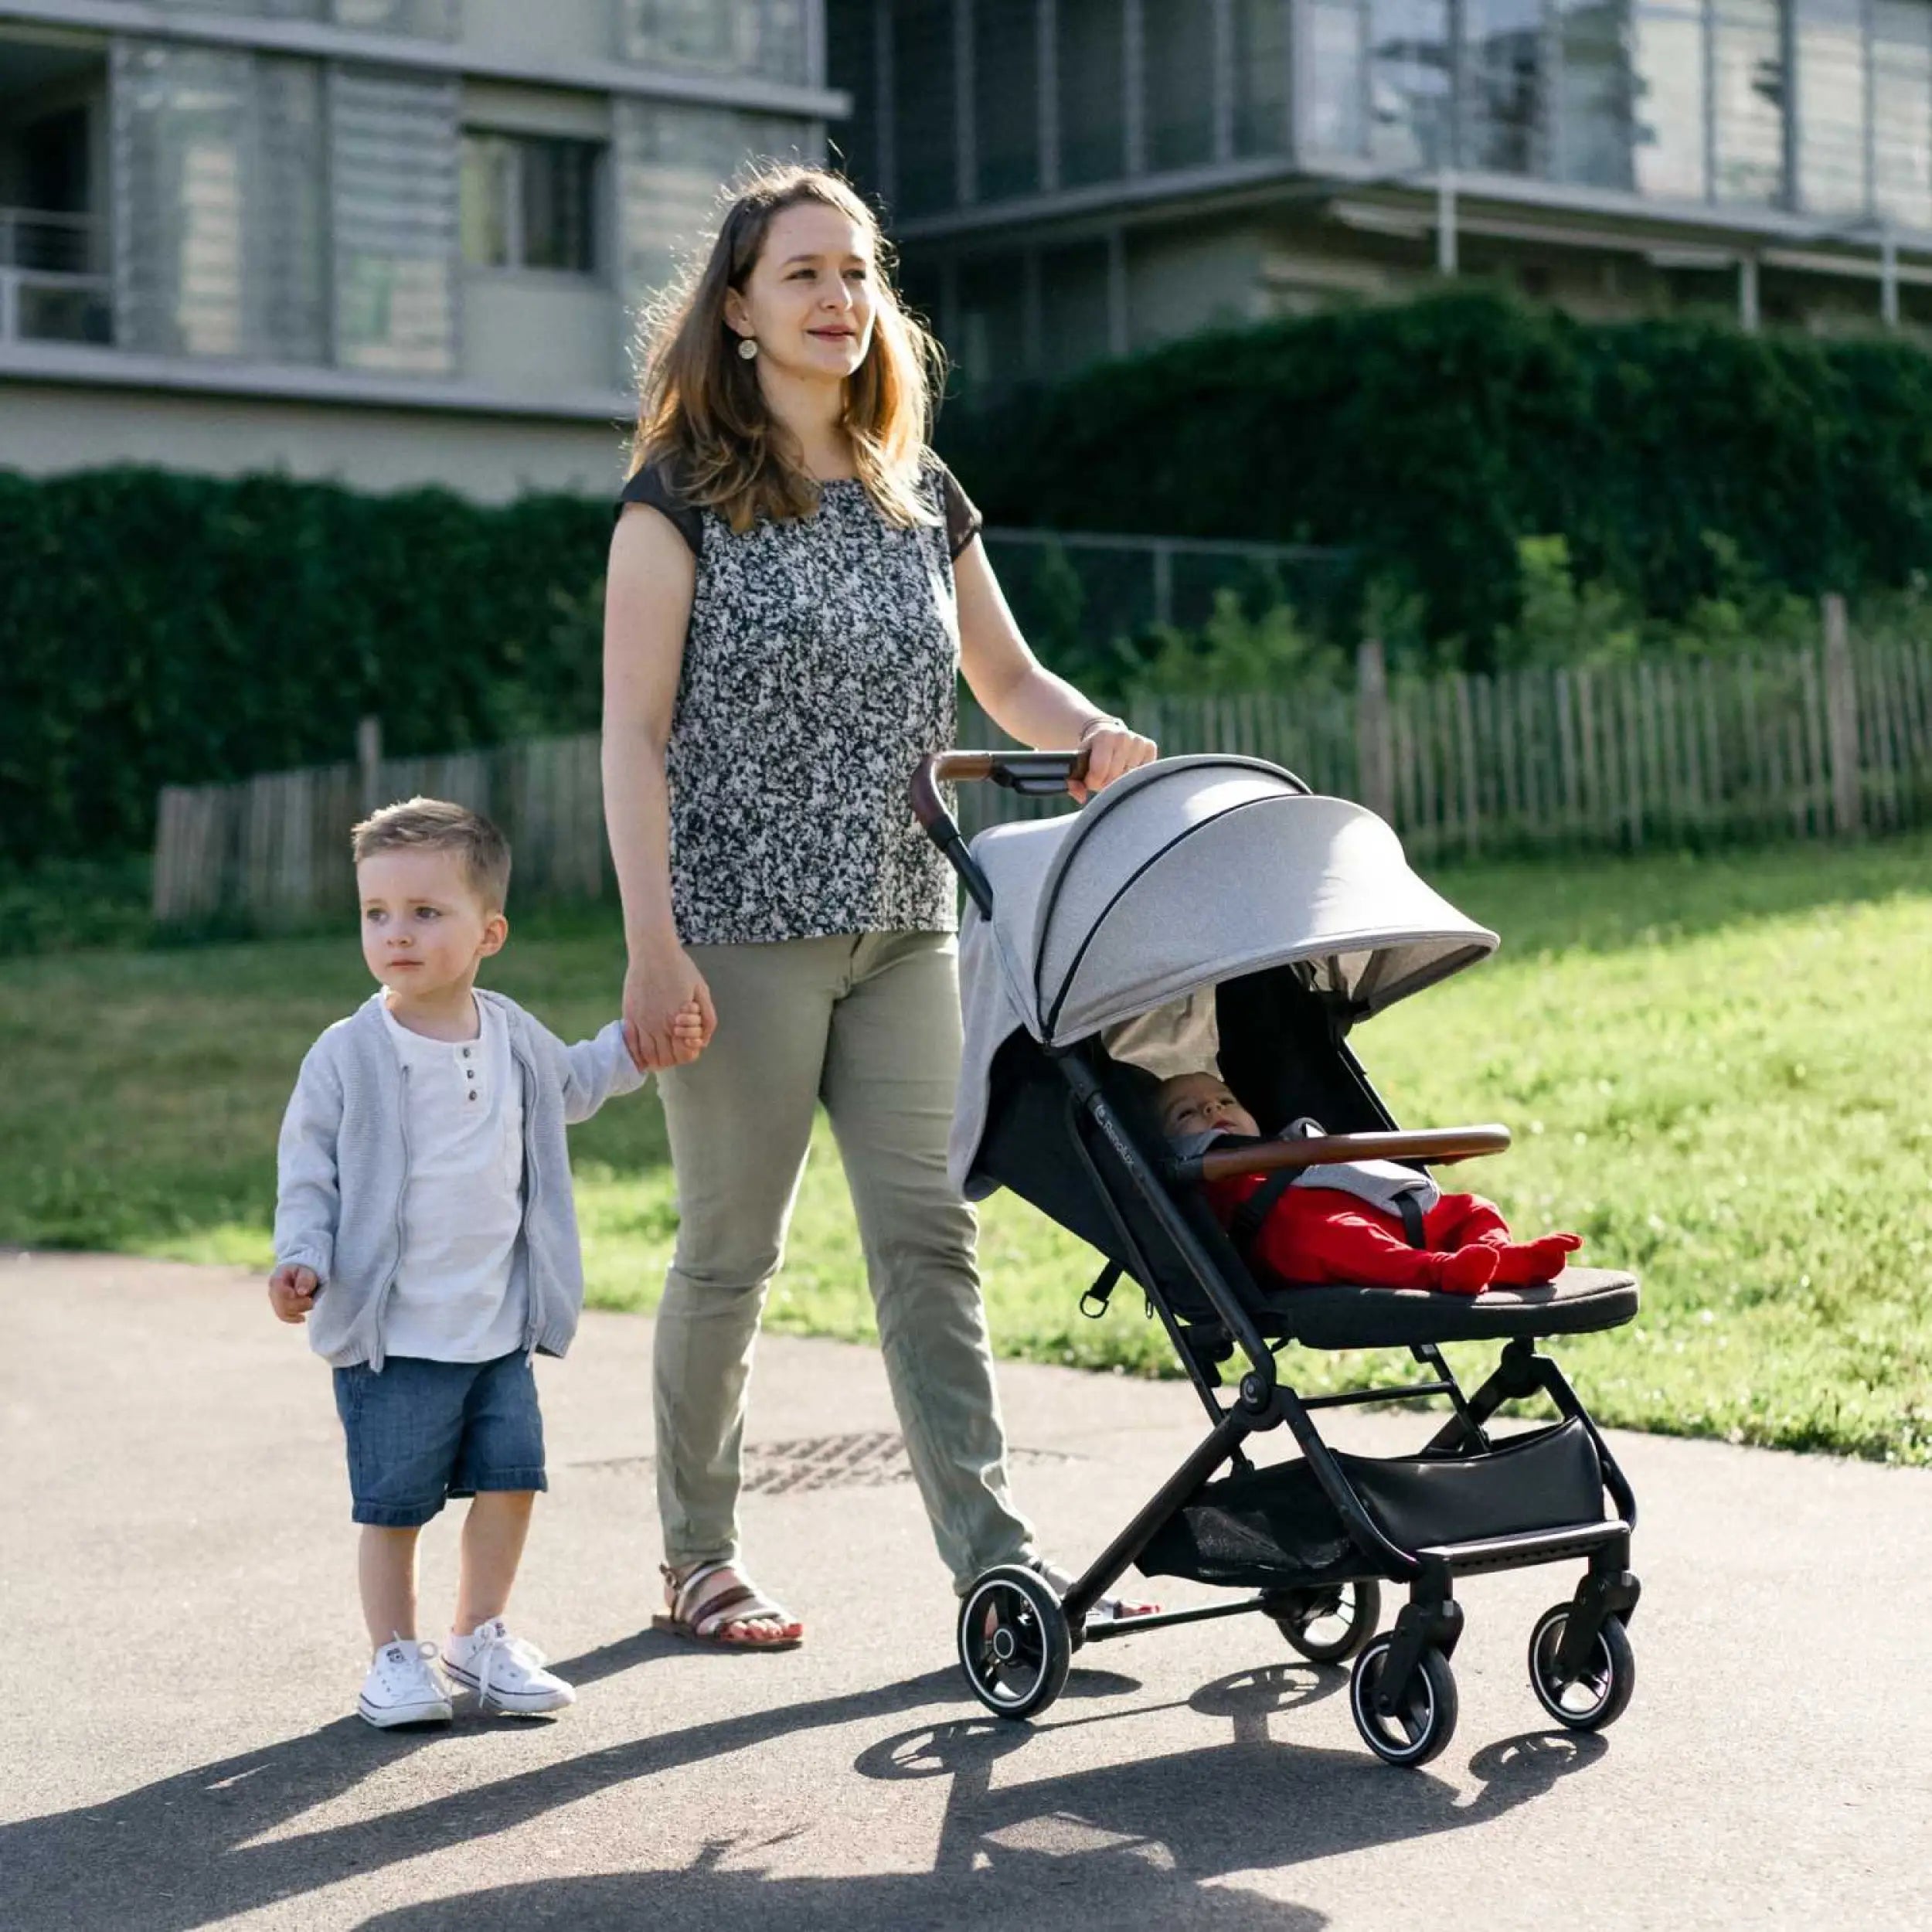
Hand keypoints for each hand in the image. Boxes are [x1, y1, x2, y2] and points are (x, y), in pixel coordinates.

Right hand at [269, 1263, 318, 1322]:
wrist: (299, 1274)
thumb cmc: (302, 1272)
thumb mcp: (306, 1272)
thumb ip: (305, 1279)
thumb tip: (301, 1292)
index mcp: (277, 1279)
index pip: (280, 1291)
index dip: (292, 1297)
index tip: (306, 1296)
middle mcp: (272, 1291)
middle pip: (281, 1304)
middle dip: (298, 1305)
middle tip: (311, 1301)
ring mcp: (274, 1300)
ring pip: (282, 1312)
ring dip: (298, 1311)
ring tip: (310, 1304)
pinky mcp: (278, 1307)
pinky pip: (283, 1316)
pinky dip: (293, 1319)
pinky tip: (303, 1318)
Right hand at [624, 942, 717, 1071]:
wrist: (652, 952)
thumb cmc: (680, 968)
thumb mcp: (702, 991)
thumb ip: (708, 1018)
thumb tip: (705, 1040)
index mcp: (679, 1020)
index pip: (684, 1054)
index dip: (690, 1054)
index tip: (690, 1046)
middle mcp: (659, 1026)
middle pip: (666, 1059)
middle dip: (674, 1059)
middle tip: (676, 1049)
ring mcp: (641, 1023)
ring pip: (648, 1056)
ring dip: (656, 1060)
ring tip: (661, 1054)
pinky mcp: (629, 1016)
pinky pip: (631, 1045)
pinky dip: (637, 1055)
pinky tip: (643, 1054)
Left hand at [1070, 720, 1157, 802]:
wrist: (1104, 734)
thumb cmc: (1089, 755)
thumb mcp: (1076, 765)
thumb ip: (1073, 782)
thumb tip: (1081, 797)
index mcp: (1104, 736)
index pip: (1100, 772)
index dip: (1093, 781)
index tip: (1090, 780)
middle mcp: (1124, 736)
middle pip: (1116, 777)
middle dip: (1106, 783)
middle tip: (1101, 778)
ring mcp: (1139, 741)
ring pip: (1130, 777)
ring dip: (1120, 780)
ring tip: (1113, 772)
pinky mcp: (1150, 747)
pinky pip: (1143, 772)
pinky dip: (1133, 775)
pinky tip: (1125, 768)